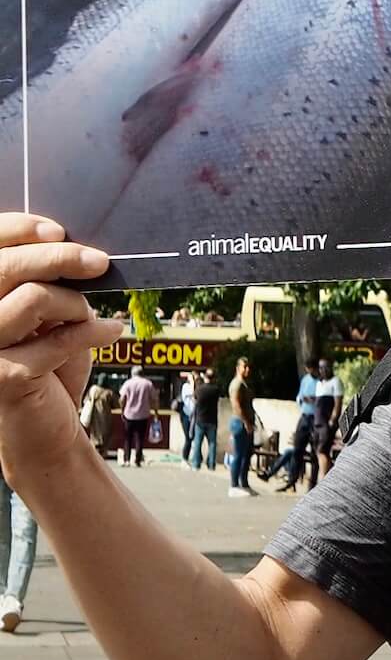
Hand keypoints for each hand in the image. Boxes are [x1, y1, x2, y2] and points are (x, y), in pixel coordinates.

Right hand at [0, 214, 123, 479]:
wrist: (47, 429)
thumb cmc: (47, 365)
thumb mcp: (45, 316)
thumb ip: (42, 281)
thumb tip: (66, 241)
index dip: (17, 229)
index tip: (58, 231)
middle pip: (6, 267)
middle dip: (60, 257)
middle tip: (99, 262)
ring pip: (34, 297)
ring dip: (75, 304)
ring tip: (89, 318)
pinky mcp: (5, 378)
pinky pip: (60, 338)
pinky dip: (95, 331)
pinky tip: (112, 333)